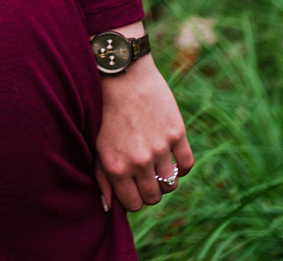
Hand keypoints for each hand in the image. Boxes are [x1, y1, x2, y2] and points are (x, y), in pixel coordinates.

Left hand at [93, 28, 192, 211]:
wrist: (121, 74)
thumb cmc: (102, 110)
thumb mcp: (96, 144)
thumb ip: (101, 179)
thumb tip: (108, 208)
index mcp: (116, 166)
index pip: (133, 204)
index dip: (134, 199)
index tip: (133, 189)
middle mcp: (138, 161)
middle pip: (154, 197)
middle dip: (149, 191)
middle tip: (145, 177)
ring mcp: (160, 148)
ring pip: (171, 184)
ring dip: (165, 180)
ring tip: (157, 167)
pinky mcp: (176, 133)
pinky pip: (187, 165)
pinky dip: (182, 167)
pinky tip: (172, 158)